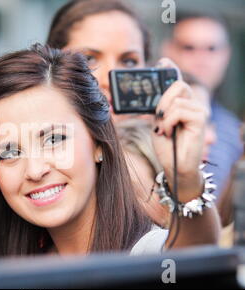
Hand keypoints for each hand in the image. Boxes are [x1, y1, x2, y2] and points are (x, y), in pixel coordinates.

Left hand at [152, 58, 207, 202]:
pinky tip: (169, 133)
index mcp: (182, 104)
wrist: (174, 166)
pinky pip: (178, 110)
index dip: (170, 69)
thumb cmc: (166, 146)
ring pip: (176, 100)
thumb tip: (150, 95)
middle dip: (163, 99)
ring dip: (164, 117)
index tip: (161, 61)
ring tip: (165, 130)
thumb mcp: (158, 123)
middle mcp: (193, 105)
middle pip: (178, 85)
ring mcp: (199, 111)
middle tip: (159, 116)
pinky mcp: (200, 119)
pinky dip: (168, 122)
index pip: (177, 81)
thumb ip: (157, 108)